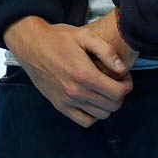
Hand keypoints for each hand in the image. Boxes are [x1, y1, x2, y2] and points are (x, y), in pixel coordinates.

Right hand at [4, 16, 132, 127]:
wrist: (30, 44)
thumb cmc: (58, 38)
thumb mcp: (84, 36)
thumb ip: (106, 51)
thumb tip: (122, 69)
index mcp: (84, 74)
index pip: (118, 92)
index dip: (127, 85)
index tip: (123, 76)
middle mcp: (76, 92)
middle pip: (112, 105)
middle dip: (119, 94)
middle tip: (115, 81)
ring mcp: (67, 101)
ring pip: (101, 115)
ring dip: (108, 104)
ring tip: (104, 90)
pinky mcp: (59, 105)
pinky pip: (84, 121)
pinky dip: (93, 115)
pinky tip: (91, 100)